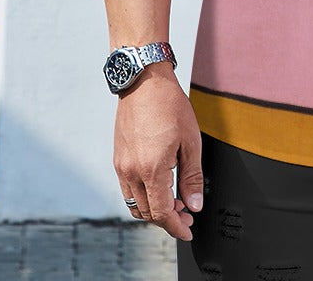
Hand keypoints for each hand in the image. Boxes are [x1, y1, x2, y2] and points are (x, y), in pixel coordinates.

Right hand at [114, 63, 203, 240]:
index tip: (187, 230)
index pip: (162, 213)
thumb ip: (192, 176)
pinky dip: (143, 196)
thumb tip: (194, 203)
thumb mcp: (191, 140)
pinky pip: (128, 190)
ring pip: (135, 204)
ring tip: (175, 202)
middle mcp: (132, 171)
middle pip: (147, 212)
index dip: (176, 226)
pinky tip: (160, 186)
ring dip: (154, 209)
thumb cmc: (169, 105)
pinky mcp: (118, 159)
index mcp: (151, 169)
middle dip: (168, 218)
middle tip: (187, 213)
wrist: (144, 82)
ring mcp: (122, 166)